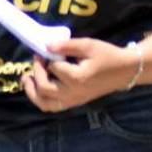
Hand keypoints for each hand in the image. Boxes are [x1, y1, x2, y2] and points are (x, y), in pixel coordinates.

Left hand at [23, 37, 140, 112]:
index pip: (53, 68)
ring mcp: (74, 100)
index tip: (44, 50)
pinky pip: (53, 107)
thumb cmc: (107, 56)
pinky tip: (38, 87)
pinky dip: (42, 99)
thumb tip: (46, 45)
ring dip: (32, 92)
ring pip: (45, 104)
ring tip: (26, 79)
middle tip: (37, 60)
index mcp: (77, 78)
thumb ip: (66, 45)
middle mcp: (73, 93)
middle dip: (36, 73)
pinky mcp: (75, 102)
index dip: (46, 58)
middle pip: (44, 89)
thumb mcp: (88, 45)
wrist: (125, 71)